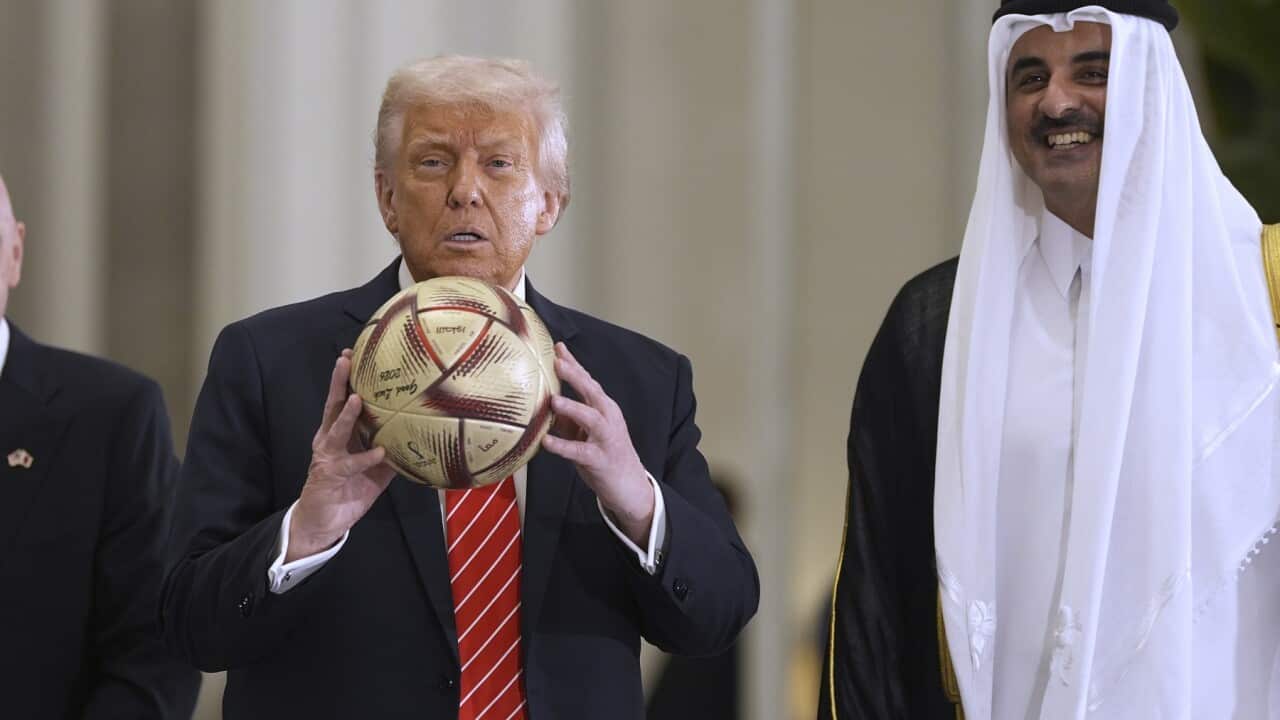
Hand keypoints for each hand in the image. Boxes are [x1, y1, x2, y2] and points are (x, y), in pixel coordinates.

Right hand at [287, 350, 395, 561]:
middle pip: (334, 405)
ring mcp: (327, 456)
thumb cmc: (349, 491)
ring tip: (358, 398)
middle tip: (346, 359)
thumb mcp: (377, 470)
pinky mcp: (329, 475)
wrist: (323, 523)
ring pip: (336, 429)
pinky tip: (380, 451)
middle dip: (339, 382)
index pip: (343, 400)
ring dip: (348, 414)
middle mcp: (330, 440)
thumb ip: (393, 451)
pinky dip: (365, 458)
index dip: (348, 378)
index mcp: (340, 434)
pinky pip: (350, 464)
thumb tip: (421, 437)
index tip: (355, 354)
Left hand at [541, 343, 654, 544]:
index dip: (573, 364)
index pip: (587, 381)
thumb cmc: (605, 456)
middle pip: (592, 391)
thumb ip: (569, 417)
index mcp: (604, 408)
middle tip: (557, 361)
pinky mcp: (600, 460)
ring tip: (554, 401)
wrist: (629, 486)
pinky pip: (580, 451)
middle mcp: (608, 418)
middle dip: (575, 375)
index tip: (557, 347)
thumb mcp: (586, 432)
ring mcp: (606, 438)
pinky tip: (547, 442)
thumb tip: (546, 400)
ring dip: (572, 408)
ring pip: (590, 418)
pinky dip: (563, 446)